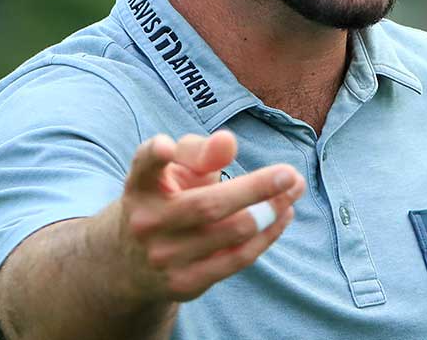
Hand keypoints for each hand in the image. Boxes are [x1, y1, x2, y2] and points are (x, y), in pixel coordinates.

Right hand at [117, 130, 304, 301]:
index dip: (155, 154)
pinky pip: (237, 258)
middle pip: (209, 205)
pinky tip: (283, 216)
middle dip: (256, 189)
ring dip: (272, 210)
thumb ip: (199, 151)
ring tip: (293, 190)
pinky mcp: (184, 284)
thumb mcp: (175, 170)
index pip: (144, 164)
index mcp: (140, 185)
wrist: (133, 265)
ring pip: (232, 232)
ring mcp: (164, 257)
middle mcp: (146, 222)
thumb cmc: (166, 198)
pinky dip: (267, 235)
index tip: (166, 147)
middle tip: (290, 174)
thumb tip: (228, 143)